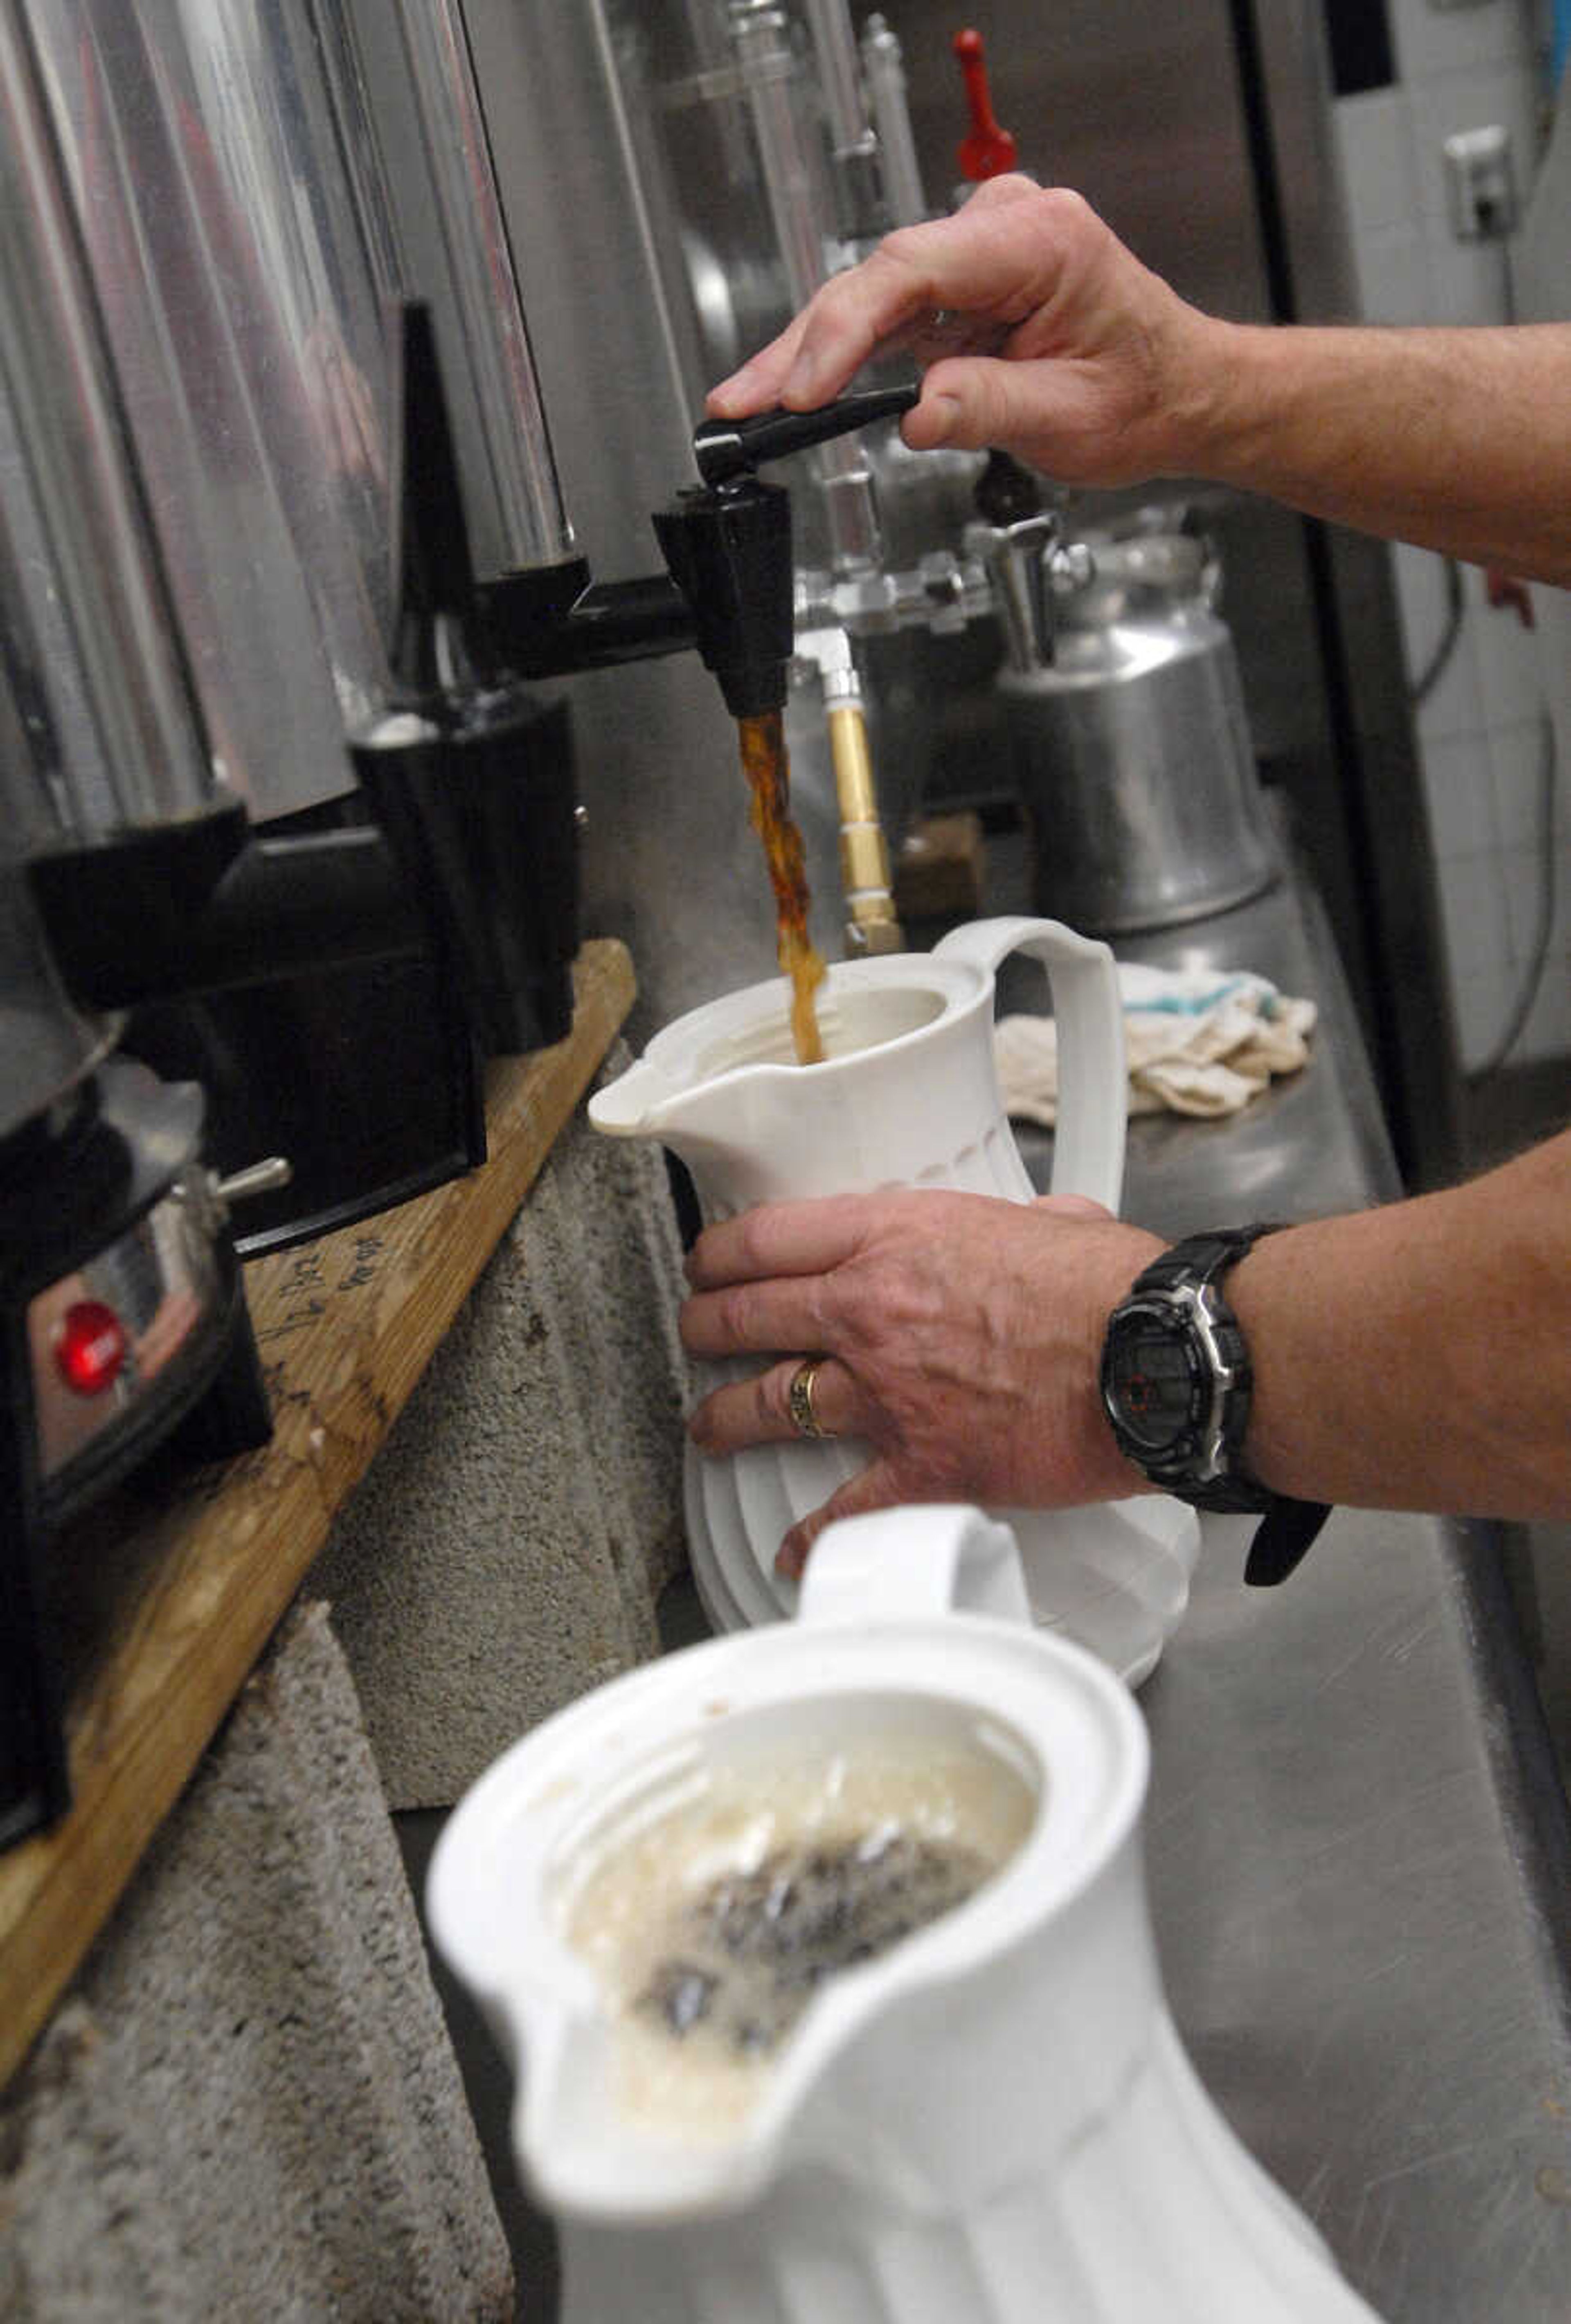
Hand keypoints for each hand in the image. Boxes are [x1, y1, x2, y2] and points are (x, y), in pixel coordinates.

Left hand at [680, 1188, 1162, 1577]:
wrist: (1153, 1357)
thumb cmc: (1114, 1290)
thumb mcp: (1051, 1222)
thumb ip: (1017, 1226)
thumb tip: (1039, 1227)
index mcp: (897, 1239)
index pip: (770, 1238)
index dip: (722, 1254)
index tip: (709, 1265)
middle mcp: (872, 1311)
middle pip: (749, 1315)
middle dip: (706, 1326)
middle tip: (695, 1333)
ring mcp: (889, 1393)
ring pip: (770, 1403)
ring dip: (725, 1417)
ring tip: (707, 1425)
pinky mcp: (923, 1467)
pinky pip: (843, 1509)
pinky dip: (810, 1537)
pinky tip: (788, 1550)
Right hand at [706, 175, 1221, 489]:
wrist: (1179, 392)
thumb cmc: (1144, 392)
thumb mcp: (1071, 417)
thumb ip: (988, 407)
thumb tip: (918, 415)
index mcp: (1040, 240)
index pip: (915, 270)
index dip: (848, 329)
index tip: (807, 386)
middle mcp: (1003, 228)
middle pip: (879, 279)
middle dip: (808, 345)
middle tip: (745, 399)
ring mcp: (977, 253)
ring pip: (871, 297)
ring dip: (811, 353)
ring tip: (752, 401)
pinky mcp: (959, 286)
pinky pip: (888, 316)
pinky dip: (843, 356)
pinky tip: (797, 387)